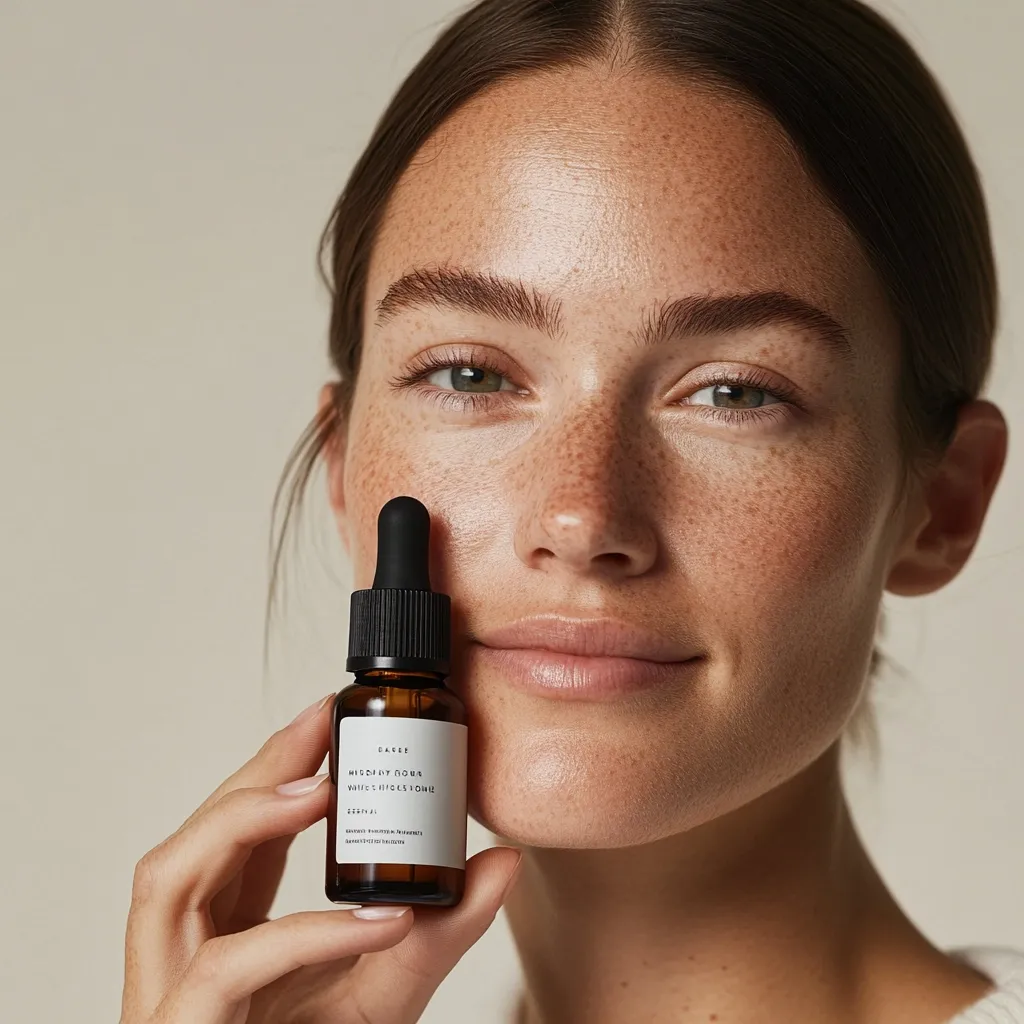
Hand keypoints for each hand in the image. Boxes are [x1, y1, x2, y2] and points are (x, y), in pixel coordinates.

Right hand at [118, 694, 522, 1022]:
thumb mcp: (389, 989)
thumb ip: (442, 928)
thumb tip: (505, 859)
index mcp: (223, 933)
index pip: (235, 833)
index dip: (273, 768)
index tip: (327, 715)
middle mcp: (184, 954)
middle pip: (193, 837)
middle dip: (256, 773)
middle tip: (321, 723)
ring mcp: (169, 996)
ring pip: (169, 881)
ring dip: (242, 821)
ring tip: (319, 791)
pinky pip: (227, 970)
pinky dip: (302, 932)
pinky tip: (373, 917)